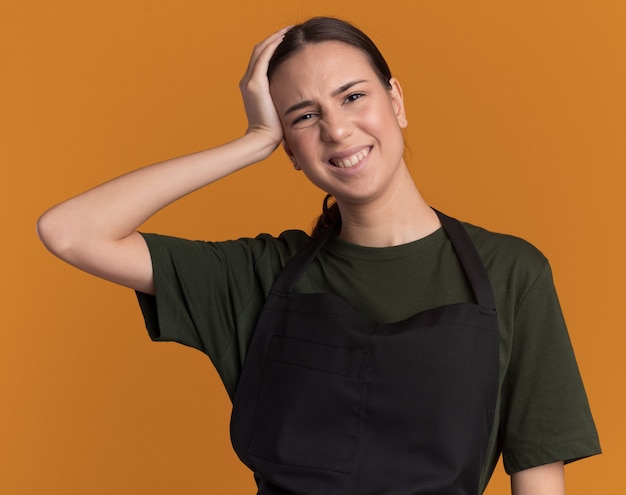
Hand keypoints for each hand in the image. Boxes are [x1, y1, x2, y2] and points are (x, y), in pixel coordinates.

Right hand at [239, 27, 290, 149]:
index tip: (286, 42)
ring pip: (260, 51)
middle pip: (258, 51)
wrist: (263, 139)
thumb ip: (281, 97)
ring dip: (274, 38)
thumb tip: (296, 93)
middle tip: (288, 32)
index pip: (260, 60)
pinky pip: (263, 57)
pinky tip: (283, 38)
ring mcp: (249, 81)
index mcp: (251, 86)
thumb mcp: (277, 108)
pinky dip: (272, 45)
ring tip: (288, 31)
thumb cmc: (274, 129)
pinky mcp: (255, 84)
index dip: (272, 48)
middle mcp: (247, 81)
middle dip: (273, 39)